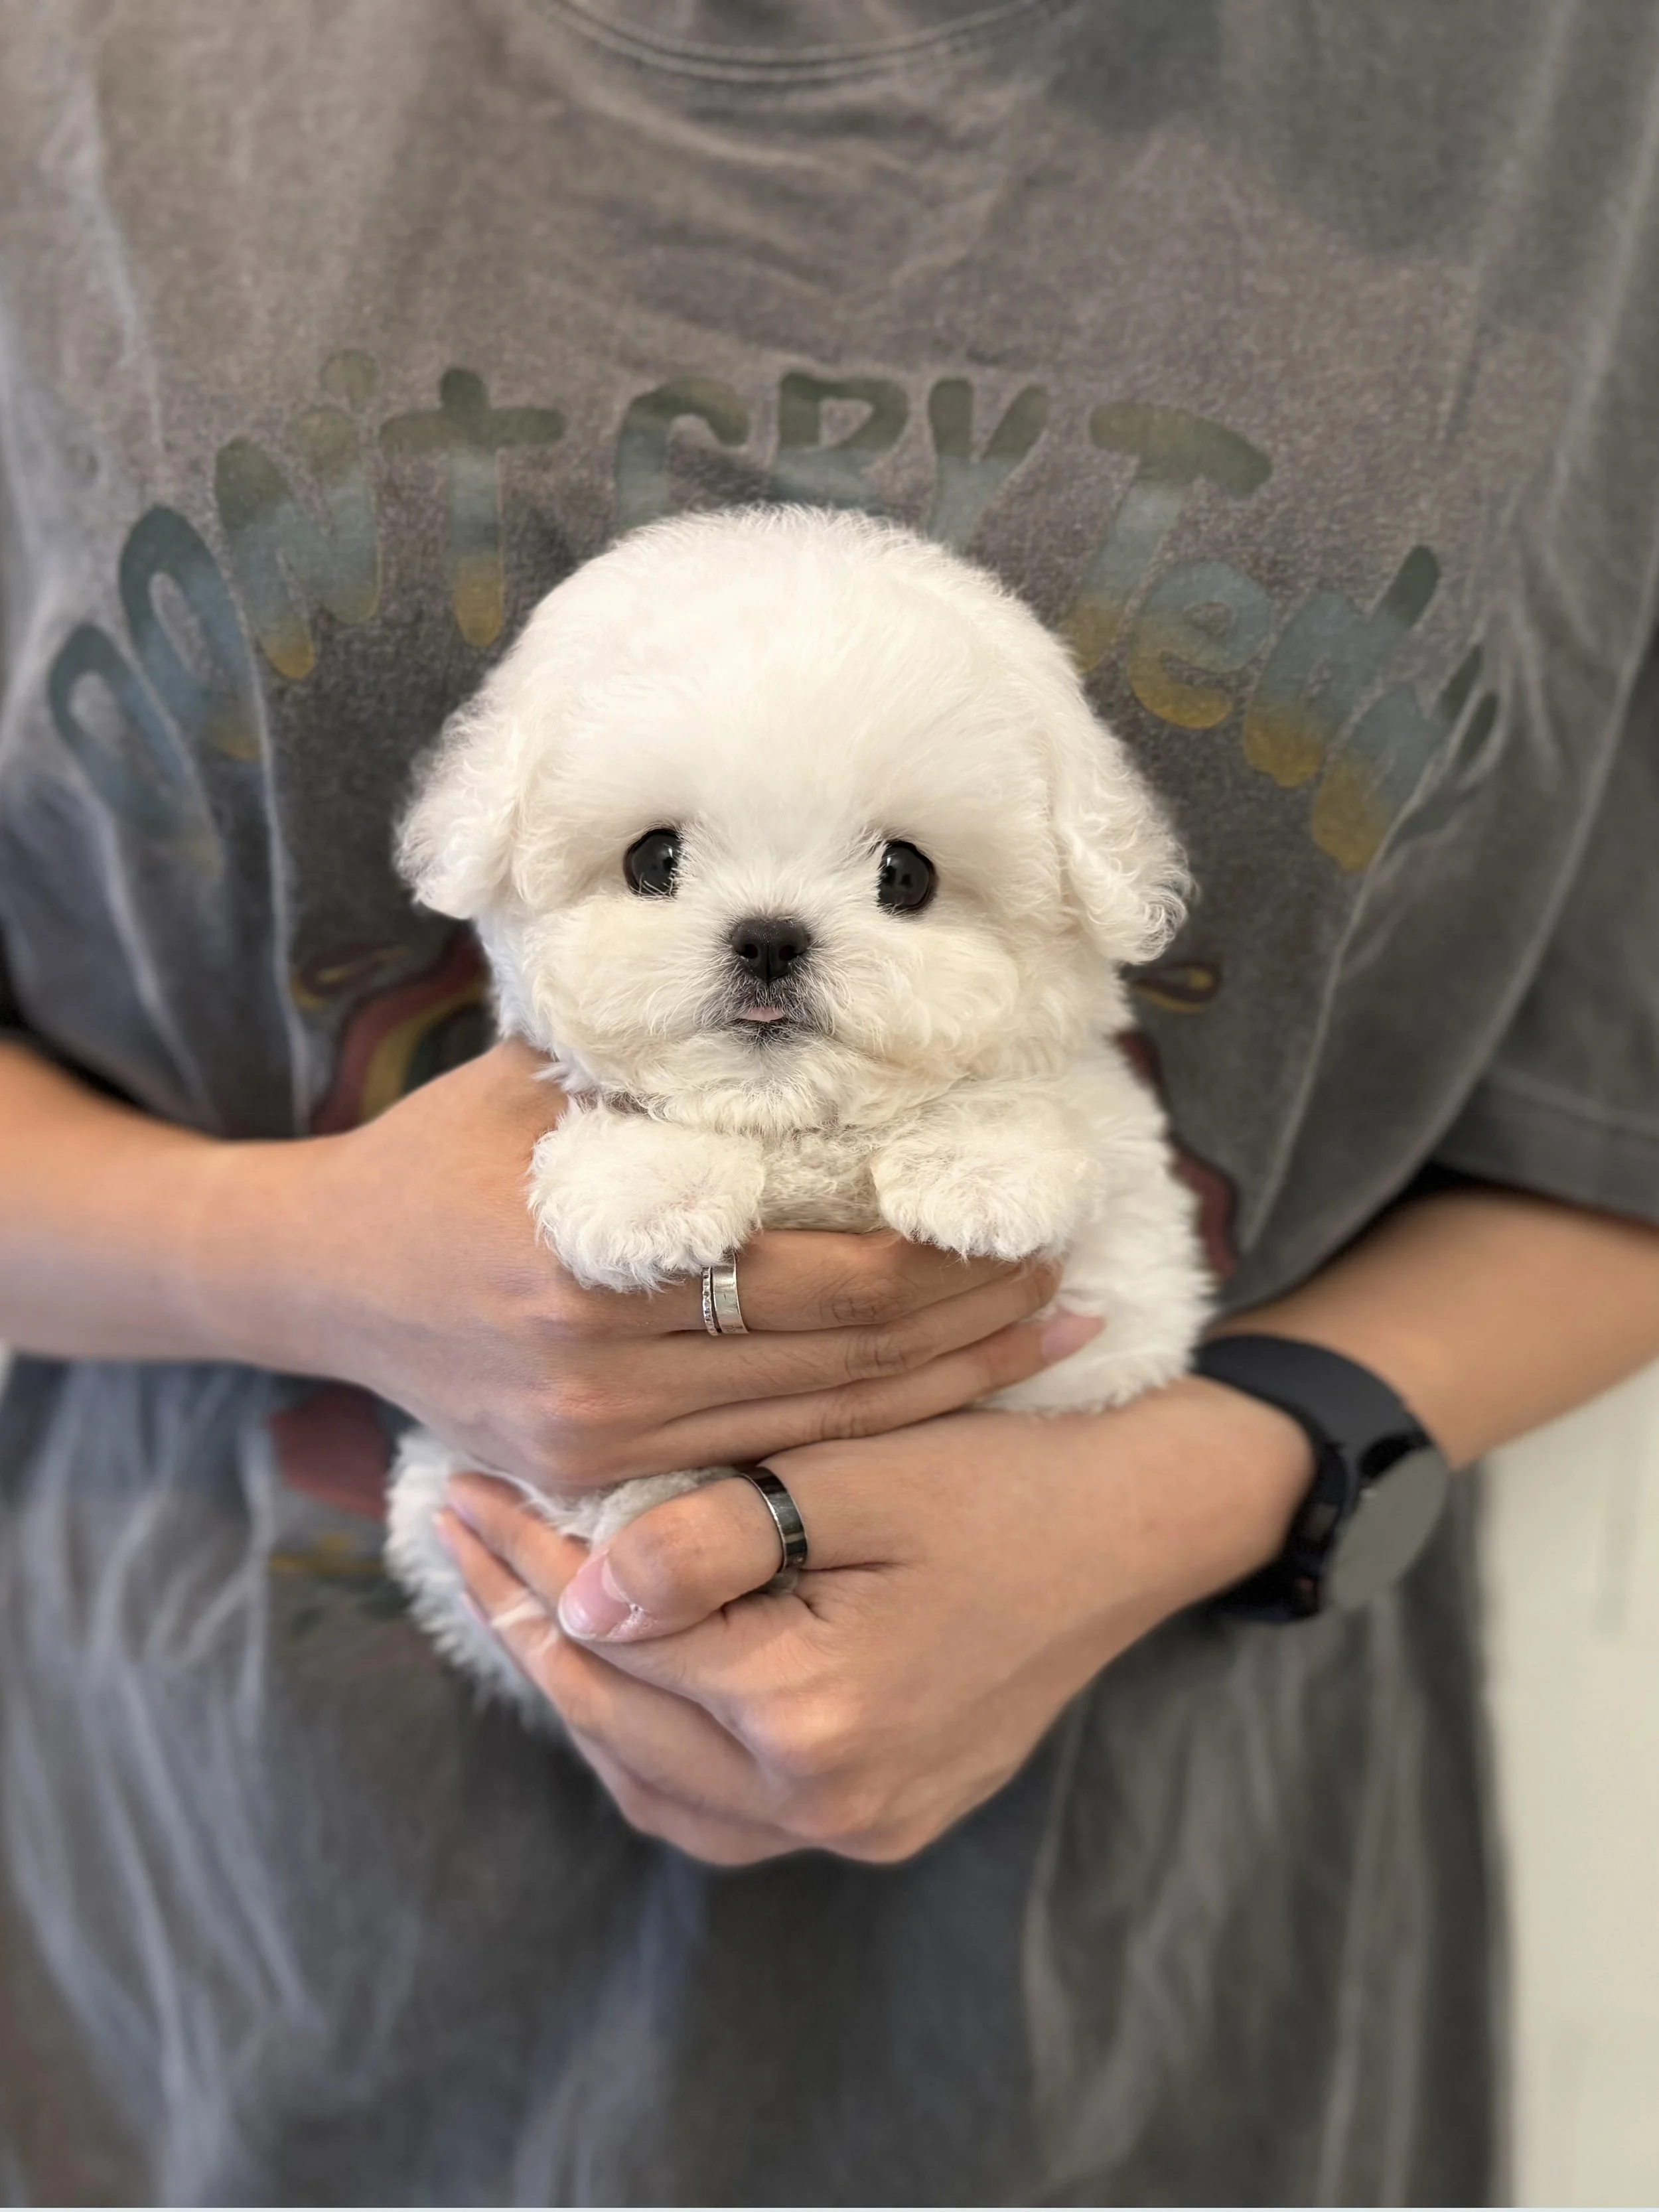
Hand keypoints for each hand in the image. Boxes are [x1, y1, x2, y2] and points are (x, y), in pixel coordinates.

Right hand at [196, 1039, 1086, 1489]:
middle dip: (971, 1325)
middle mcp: (600, 1375)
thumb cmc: (441, 1153)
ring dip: (946, 1388)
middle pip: (842, 1364)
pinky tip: (939, 1398)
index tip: (1024, 1221)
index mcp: (594, 1264)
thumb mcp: (544, 1078)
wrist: (319, 1278)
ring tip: (1043, 1336)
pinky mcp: (593, 1478)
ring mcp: (596, 1444)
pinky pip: (760, 1459)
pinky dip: (863, 1429)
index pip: (821, 1280)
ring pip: (819, 1429)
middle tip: (1066, 1280)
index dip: (940, 1263)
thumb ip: (668, 1058)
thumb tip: (818, 1002)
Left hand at [432, 1378, 1311, 1861]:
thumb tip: (579, 1598)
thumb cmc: (1004, 1475)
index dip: (528, 1558)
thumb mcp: (856, 1470)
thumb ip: (708, 1539)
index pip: (619, 1639)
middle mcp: (833, 1806)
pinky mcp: (881, 1821)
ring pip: (658, 1790)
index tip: (463, 1486)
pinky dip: (652, 1749)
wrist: (1140, 1524)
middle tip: (462, 1533)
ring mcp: (861, 1831)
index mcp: (820, 1716)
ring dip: (579, 1697)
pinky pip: (723, 1813)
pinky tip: (617, 1678)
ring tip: (514, 1600)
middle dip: (528, 1621)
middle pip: (622, 1723)